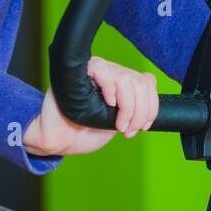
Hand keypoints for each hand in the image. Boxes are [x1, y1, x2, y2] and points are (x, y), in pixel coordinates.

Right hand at [23, 57, 158, 156]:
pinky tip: (108, 104)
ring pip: (126, 79)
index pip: (147, 82)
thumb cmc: (85, 131)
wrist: (58, 139)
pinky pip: (103, 70)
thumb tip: (152, 103)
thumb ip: (134, 110)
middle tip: (129, 130)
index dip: (152, 105)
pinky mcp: (79, 70)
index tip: (143, 126)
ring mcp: (96, 70)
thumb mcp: (118, 121)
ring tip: (119, 125)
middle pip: (141, 83)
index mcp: (120, 82)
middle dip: (141, 112)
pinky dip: (111, 90)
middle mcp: (110, 72)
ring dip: (129, 108)